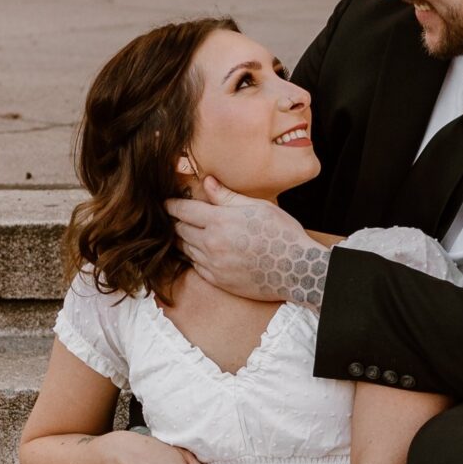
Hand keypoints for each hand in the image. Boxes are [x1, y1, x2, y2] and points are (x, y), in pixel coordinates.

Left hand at [166, 177, 331, 308]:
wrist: (296, 270)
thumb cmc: (281, 234)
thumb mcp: (258, 207)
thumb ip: (228, 197)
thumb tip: (208, 183)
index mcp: (220, 221)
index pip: (184, 211)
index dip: (172, 205)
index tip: (166, 203)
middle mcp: (211, 244)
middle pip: (180, 231)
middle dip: (175, 222)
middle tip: (175, 217)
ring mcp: (213, 265)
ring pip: (185, 249)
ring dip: (182, 240)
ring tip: (184, 233)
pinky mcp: (218, 280)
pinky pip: (195, 266)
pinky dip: (194, 257)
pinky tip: (200, 251)